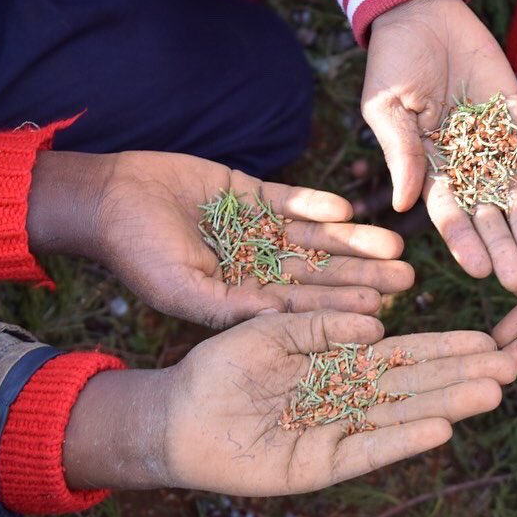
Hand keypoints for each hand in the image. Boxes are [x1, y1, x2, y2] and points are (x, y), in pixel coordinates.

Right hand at [28, 151, 414, 327]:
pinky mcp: (254, 194)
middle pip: (321, 272)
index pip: (303, 307)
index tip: (379, 312)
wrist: (110, 197)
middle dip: (362, 275)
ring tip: (393, 244)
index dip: (340, 308)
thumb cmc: (138, 252)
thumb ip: (230, 308)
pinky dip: (316, 203)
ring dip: (353, 241)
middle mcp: (259, 265)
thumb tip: (281, 322)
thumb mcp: (182, 290)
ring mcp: (259, 229)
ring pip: (316, 238)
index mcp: (246, 296)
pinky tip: (346, 209)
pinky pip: (292, 199)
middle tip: (406, 279)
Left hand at [62, 311, 516, 493]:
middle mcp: (348, 398)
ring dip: (446, 405)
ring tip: (491, 393)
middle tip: (511, 368)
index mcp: (340, 363)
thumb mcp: (273, 328)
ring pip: (400, 416)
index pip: (403, 354)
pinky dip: (402, 439)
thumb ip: (323, 325)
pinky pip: (366, 449)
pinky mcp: (318, 464)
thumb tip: (378, 326)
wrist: (176, 414)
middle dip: (461, 376)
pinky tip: (440, 429)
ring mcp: (336, 432)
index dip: (444, 348)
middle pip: (414, 386)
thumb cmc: (221, 366)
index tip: (486, 341)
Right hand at [362, 0, 516, 292]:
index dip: (464, 243)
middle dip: (504, 249)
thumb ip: (400, 153)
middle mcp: (465, 166)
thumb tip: (404, 204)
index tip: (480, 271)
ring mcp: (493, 145)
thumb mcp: (386, 108)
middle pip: (487, 216)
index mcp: (429, 170)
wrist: (423, 16)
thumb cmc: (393, 63)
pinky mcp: (516, 120)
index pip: (449, 215)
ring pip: (514, 196)